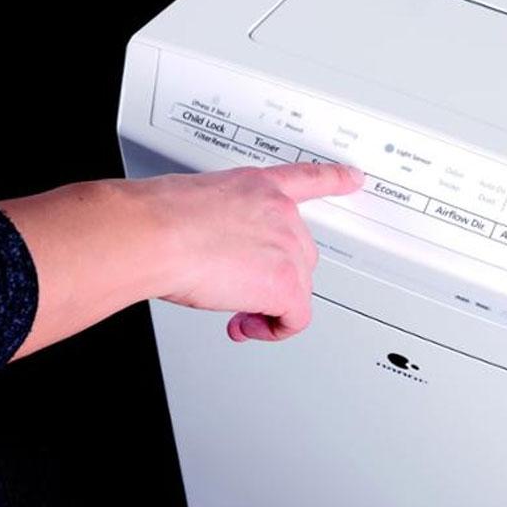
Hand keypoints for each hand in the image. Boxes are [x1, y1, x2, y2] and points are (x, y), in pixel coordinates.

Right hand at [146, 162, 363, 341]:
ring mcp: (287, 247)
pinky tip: (250, 327)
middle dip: (270, 275)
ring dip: (267, 303)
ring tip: (231, 307)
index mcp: (257, 186)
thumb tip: (202, 244)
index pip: (306, 178)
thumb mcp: (191, 201)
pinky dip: (274, 329)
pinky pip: (295, 318)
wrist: (153, 234)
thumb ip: (214, 220)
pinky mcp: (285, 284)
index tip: (352, 178)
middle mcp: (280, 213)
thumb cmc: (156, 218)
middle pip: (298, 253)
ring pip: (296, 286)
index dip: (334, 179)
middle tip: (235, 288)